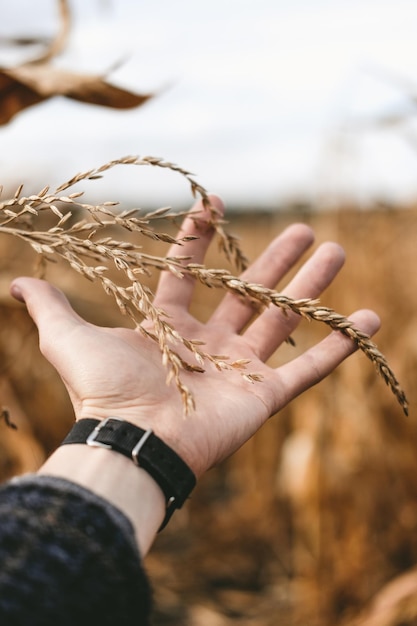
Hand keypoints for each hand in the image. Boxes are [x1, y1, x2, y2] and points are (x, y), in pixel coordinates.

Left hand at [10, 196, 379, 477]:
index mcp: (168, 326)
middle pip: (250, 293)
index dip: (199, 237)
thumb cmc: (100, 391)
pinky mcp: (265, 396)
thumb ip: (47, 306)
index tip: (214, 201)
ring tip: (335, 252)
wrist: (131, 442)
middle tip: (304, 229)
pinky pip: (311, 368)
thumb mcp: (66, 338)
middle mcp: (208, 345)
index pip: (189, 272)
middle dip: (276, 260)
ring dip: (311, 289)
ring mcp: (240, 370)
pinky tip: (370, 319)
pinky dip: (340, 346)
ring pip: (284, 321)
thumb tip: (14, 280)